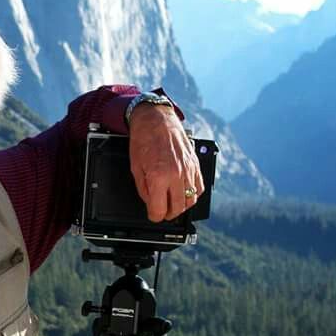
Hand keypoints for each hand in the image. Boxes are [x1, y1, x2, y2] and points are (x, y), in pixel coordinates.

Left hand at [128, 105, 203, 221]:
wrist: (155, 119)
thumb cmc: (143, 139)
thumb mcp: (135, 167)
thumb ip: (144, 189)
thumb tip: (150, 203)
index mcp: (159, 176)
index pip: (159, 210)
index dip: (154, 216)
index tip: (153, 216)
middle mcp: (176, 174)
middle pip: (177, 208)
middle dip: (168, 214)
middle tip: (162, 212)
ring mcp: (189, 169)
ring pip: (191, 200)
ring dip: (182, 206)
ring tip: (172, 204)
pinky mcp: (195, 164)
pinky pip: (200, 187)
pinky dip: (193, 194)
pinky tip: (184, 193)